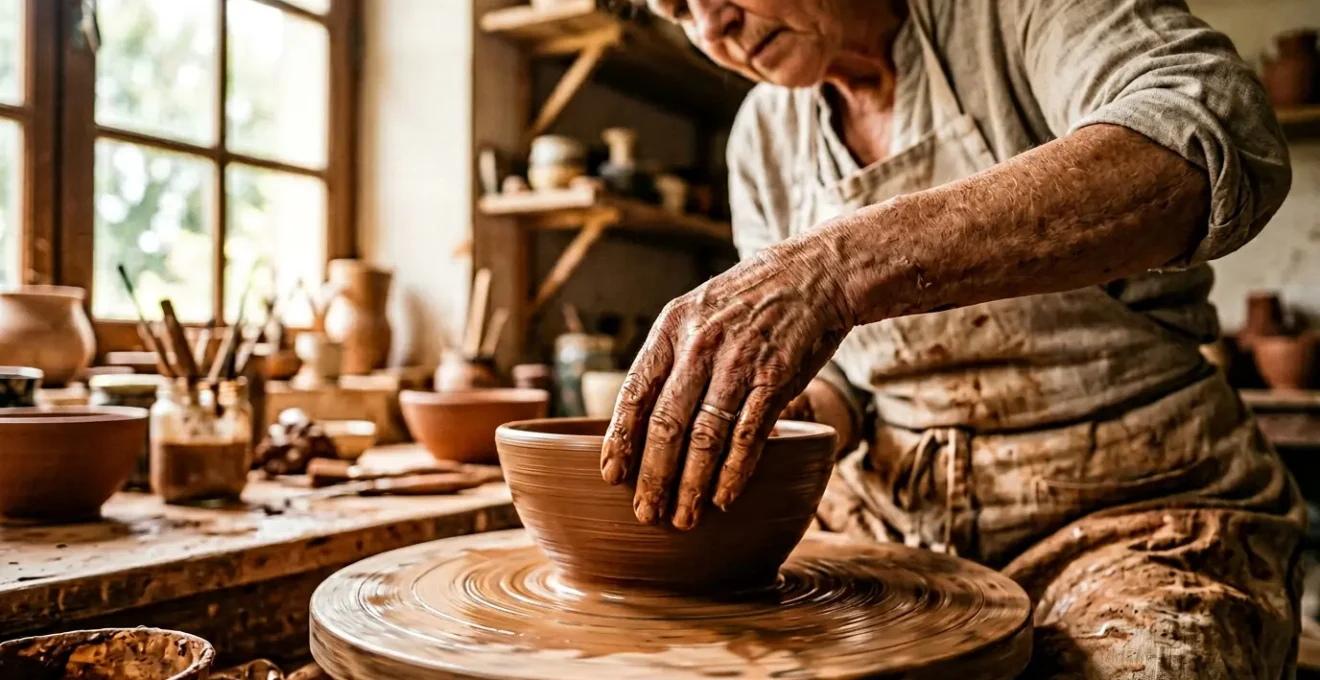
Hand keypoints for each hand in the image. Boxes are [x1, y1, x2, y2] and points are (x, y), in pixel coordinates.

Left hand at [600, 239, 854, 529]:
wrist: (813, 275)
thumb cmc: (747, 302)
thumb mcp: (696, 312)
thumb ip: (669, 358)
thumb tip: (638, 417)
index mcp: (670, 329)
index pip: (634, 393)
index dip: (620, 439)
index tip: (611, 476)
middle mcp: (700, 345)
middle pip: (666, 424)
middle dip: (653, 476)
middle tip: (645, 513)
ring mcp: (739, 363)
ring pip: (706, 437)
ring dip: (692, 485)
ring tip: (683, 518)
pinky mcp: (776, 379)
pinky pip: (748, 436)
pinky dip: (734, 472)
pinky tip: (723, 498)